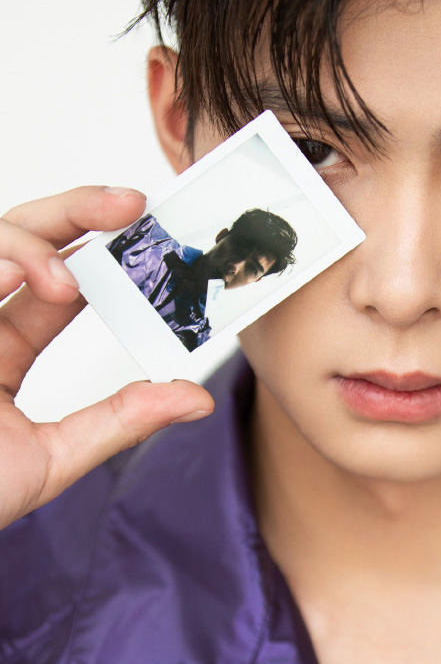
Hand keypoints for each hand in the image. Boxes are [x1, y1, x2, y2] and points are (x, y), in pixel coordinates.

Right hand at [0, 186, 213, 530]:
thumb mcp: (54, 458)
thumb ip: (119, 421)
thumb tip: (197, 399)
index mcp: (2, 350)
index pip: (54, 283)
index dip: (99, 253)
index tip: (148, 237)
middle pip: (21, 238)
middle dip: (76, 212)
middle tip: (132, 205)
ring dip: (36, 240)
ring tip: (71, 277)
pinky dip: (0, 261)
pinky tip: (38, 276)